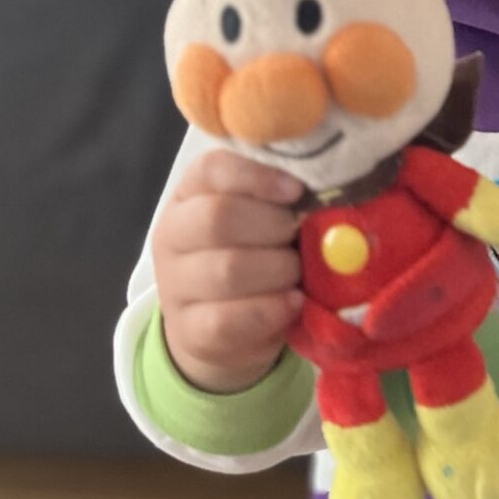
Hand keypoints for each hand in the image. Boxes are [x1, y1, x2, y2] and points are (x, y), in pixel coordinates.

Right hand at [152, 151, 305, 393]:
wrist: (218, 326)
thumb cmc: (251, 255)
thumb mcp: (260, 218)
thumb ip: (281, 198)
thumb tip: (326, 190)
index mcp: (190, 194)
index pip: (212, 168)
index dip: (258, 176)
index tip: (297, 191)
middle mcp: (172, 234)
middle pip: (219, 217)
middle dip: (274, 227)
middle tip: (298, 237)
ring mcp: (174, 285)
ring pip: (227, 270)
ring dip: (278, 270)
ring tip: (297, 273)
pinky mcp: (188, 330)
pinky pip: (228, 320)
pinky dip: (271, 309)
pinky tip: (293, 302)